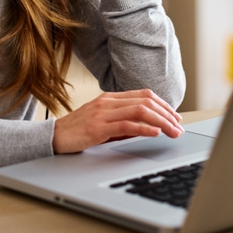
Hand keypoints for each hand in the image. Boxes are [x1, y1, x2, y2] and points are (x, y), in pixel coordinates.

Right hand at [52, 89, 184, 153]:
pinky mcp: (97, 127)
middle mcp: (108, 101)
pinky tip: (155, 133)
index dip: (164, 105)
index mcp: (111, 98)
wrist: (53, 137)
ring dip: (161, 121)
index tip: (176, 117)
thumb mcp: (105, 123)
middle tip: (179, 127)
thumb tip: (149, 127)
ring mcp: (102, 113)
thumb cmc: (79, 131)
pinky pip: (126, 125)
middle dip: (167, 113)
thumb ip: (125, 123)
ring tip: (172, 131)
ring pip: (140, 111)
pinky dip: (144, 128)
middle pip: (146, 101)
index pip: (144, 95)